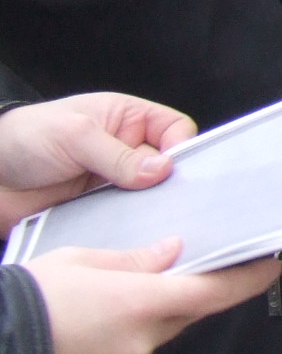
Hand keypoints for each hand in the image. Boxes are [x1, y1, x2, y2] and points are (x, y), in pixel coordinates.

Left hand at [0, 93, 197, 230]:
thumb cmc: (27, 138)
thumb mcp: (75, 135)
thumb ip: (120, 155)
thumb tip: (164, 170)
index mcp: (128, 119)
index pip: (175, 129)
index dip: (182, 147)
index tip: (176, 170)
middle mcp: (127, 149)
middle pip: (168, 166)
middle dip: (171, 183)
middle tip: (173, 203)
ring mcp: (113, 181)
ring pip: (150, 195)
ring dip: (151, 207)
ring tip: (154, 222)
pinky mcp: (98, 208)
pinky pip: (125, 217)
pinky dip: (130, 225)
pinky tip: (133, 233)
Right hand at [29, 240, 279, 353]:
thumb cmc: (26, 301)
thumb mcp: (78, 261)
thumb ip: (133, 260)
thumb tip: (172, 254)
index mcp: (142, 303)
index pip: (213, 293)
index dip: (247, 280)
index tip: (270, 268)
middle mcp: (141, 342)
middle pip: (178, 317)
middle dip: (170, 299)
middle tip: (140, 284)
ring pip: (146, 342)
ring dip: (131, 327)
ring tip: (85, 314)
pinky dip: (109, 351)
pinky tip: (77, 341)